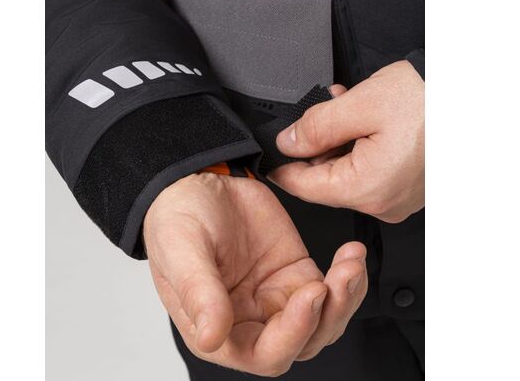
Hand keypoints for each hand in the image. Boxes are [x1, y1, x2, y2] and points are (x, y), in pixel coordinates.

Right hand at [144, 173, 366, 375]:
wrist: (199, 179)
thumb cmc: (179, 215)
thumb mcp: (182, 248)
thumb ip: (198, 291)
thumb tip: (211, 336)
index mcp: (217, 327)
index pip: (264, 353)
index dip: (292, 333)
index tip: (309, 294)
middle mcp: (249, 320)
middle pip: (302, 341)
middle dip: (328, 316)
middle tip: (339, 278)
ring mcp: (276, 296)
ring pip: (323, 320)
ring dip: (344, 298)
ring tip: (351, 263)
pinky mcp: (295, 272)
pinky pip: (330, 289)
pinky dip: (347, 277)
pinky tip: (352, 255)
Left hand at [269, 60, 423, 223]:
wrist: (474, 99)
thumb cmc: (429, 101)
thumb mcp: (360, 104)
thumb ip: (315, 126)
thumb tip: (287, 142)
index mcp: (367, 188)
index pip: (304, 186)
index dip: (282, 167)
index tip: (268, 154)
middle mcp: (382, 201)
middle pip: (325, 177)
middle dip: (315, 142)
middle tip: (318, 110)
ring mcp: (397, 196)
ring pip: (346, 170)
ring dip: (338, 138)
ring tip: (344, 104)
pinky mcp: (406, 185)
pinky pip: (369, 168)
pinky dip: (358, 144)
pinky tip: (362, 116)